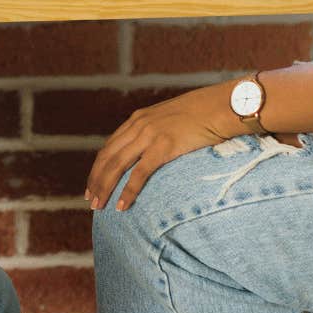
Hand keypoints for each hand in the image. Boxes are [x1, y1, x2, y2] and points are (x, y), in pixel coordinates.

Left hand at [86, 83, 244, 211]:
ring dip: (105, 187)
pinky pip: (139, 173)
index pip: (109, 147)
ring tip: (98, 206)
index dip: (98, 167)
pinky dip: (128, 191)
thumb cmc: (204, 115)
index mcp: (138, 119)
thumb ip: (159, 132)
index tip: (92, 184)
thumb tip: (155, 150)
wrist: (222, 106)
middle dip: (96, 180)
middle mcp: (139, 125)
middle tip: (89, 201)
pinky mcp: (164, 146)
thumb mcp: (173, 119)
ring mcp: (150, 135)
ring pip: (117, 165)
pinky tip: (121, 206)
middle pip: (108, 157)